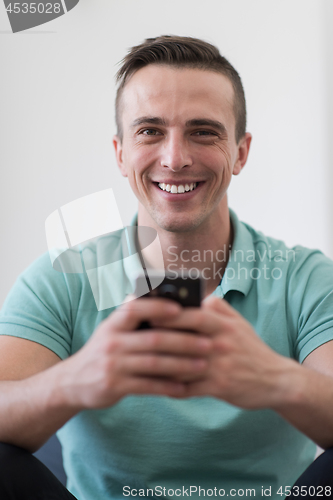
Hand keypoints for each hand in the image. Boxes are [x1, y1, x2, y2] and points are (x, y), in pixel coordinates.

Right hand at [60, 298, 211, 409]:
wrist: (73, 381)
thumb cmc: (104, 351)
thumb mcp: (112, 330)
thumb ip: (134, 318)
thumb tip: (168, 303)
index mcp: (113, 324)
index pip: (135, 309)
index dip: (158, 307)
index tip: (181, 309)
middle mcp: (112, 341)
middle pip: (154, 339)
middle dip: (184, 341)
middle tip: (208, 343)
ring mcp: (112, 365)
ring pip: (154, 363)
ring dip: (182, 364)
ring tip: (203, 365)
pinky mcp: (114, 386)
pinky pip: (147, 386)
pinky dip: (167, 386)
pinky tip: (184, 387)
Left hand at [151, 296, 295, 408]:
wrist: (275, 380)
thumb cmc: (250, 348)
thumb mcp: (239, 323)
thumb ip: (218, 307)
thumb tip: (197, 296)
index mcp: (223, 325)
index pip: (193, 315)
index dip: (169, 313)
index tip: (147, 311)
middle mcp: (221, 343)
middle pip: (183, 339)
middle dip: (158, 337)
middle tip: (135, 336)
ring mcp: (220, 366)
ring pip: (182, 365)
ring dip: (159, 365)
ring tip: (137, 362)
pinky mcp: (220, 387)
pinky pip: (189, 387)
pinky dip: (171, 387)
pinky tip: (155, 385)